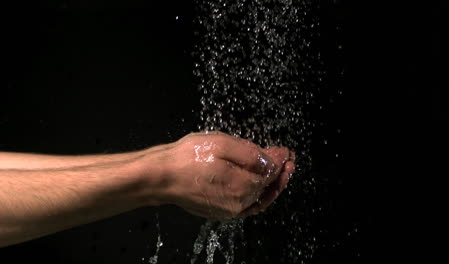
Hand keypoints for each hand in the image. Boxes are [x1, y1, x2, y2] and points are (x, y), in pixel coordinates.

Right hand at [140, 131, 294, 219]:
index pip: (270, 173)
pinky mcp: (219, 211)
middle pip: (267, 187)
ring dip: (271, 184)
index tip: (285, 150)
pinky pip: (246, 205)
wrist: (160, 177)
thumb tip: (270, 159)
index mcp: (242, 186)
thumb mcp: (221, 144)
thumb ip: (250, 153)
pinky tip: (259, 186)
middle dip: (280, 172)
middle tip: (288, 159)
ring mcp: (228, 210)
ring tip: (280, 171)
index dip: (280, 160)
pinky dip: (257, 195)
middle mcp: (238, 203)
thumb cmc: (186, 158)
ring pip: (258, 198)